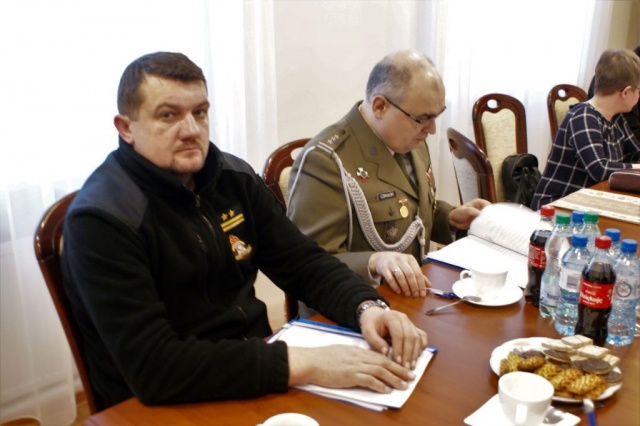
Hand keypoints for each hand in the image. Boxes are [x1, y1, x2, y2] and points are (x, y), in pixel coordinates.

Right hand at [287, 344, 415, 392]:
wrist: (311, 361)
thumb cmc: (323, 357)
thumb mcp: (342, 352)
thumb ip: (354, 356)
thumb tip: (364, 361)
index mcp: (358, 351)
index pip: (380, 356)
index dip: (394, 362)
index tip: (404, 367)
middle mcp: (359, 357)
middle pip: (384, 362)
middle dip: (400, 370)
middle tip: (411, 376)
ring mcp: (355, 366)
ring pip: (380, 371)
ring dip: (394, 378)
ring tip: (404, 385)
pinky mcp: (349, 375)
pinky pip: (368, 380)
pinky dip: (379, 385)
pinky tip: (386, 389)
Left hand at [359, 307, 427, 369]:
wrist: (375, 316)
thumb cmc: (371, 325)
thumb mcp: (368, 332)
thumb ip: (375, 341)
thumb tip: (386, 353)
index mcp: (391, 317)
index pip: (398, 334)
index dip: (399, 348)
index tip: (397, 362)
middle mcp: (403, 318)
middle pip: (410, 336)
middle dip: (409, 353)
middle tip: (406, 367)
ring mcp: (410, 322)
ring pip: (417, 337)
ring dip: (416, 353)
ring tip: (411, 366)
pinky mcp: (414, 327)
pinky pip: (422, 336)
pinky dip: (422, 346)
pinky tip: (418, 356)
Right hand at [368, 252, 429, 296]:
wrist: (380, 258)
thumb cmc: (397, 263)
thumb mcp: (408, 266)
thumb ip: (418, 274)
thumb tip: (429, 285)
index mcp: (410, 259)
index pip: (418, 272)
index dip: (421, 284)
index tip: (422, 294)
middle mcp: (401, 259)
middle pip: (410, 274)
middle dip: (414, 286)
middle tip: (415, 295)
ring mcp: (391, 263)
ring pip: (400, 276)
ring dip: (405, 287)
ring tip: (408, 294)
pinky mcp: (383, 268)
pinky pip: (390, 279)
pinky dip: (395, 286)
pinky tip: (398, 291)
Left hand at [448, 198, 490, 229]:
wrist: (454, 221)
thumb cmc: (458, 213)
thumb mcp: (464, 211)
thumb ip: (471, 211)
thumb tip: (479, 213)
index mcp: (479, 202)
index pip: (488, 205)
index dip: (490, 210)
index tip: (491, 216)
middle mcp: (482, 208)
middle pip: (491, 212)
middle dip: (492, 217)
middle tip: (492, 223)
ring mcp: (482, 215)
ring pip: (489, 218)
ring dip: (489, 222)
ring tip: (490, 227)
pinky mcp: (480, 221)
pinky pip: (486, 223)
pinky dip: (486, 226)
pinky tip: (487, 229)